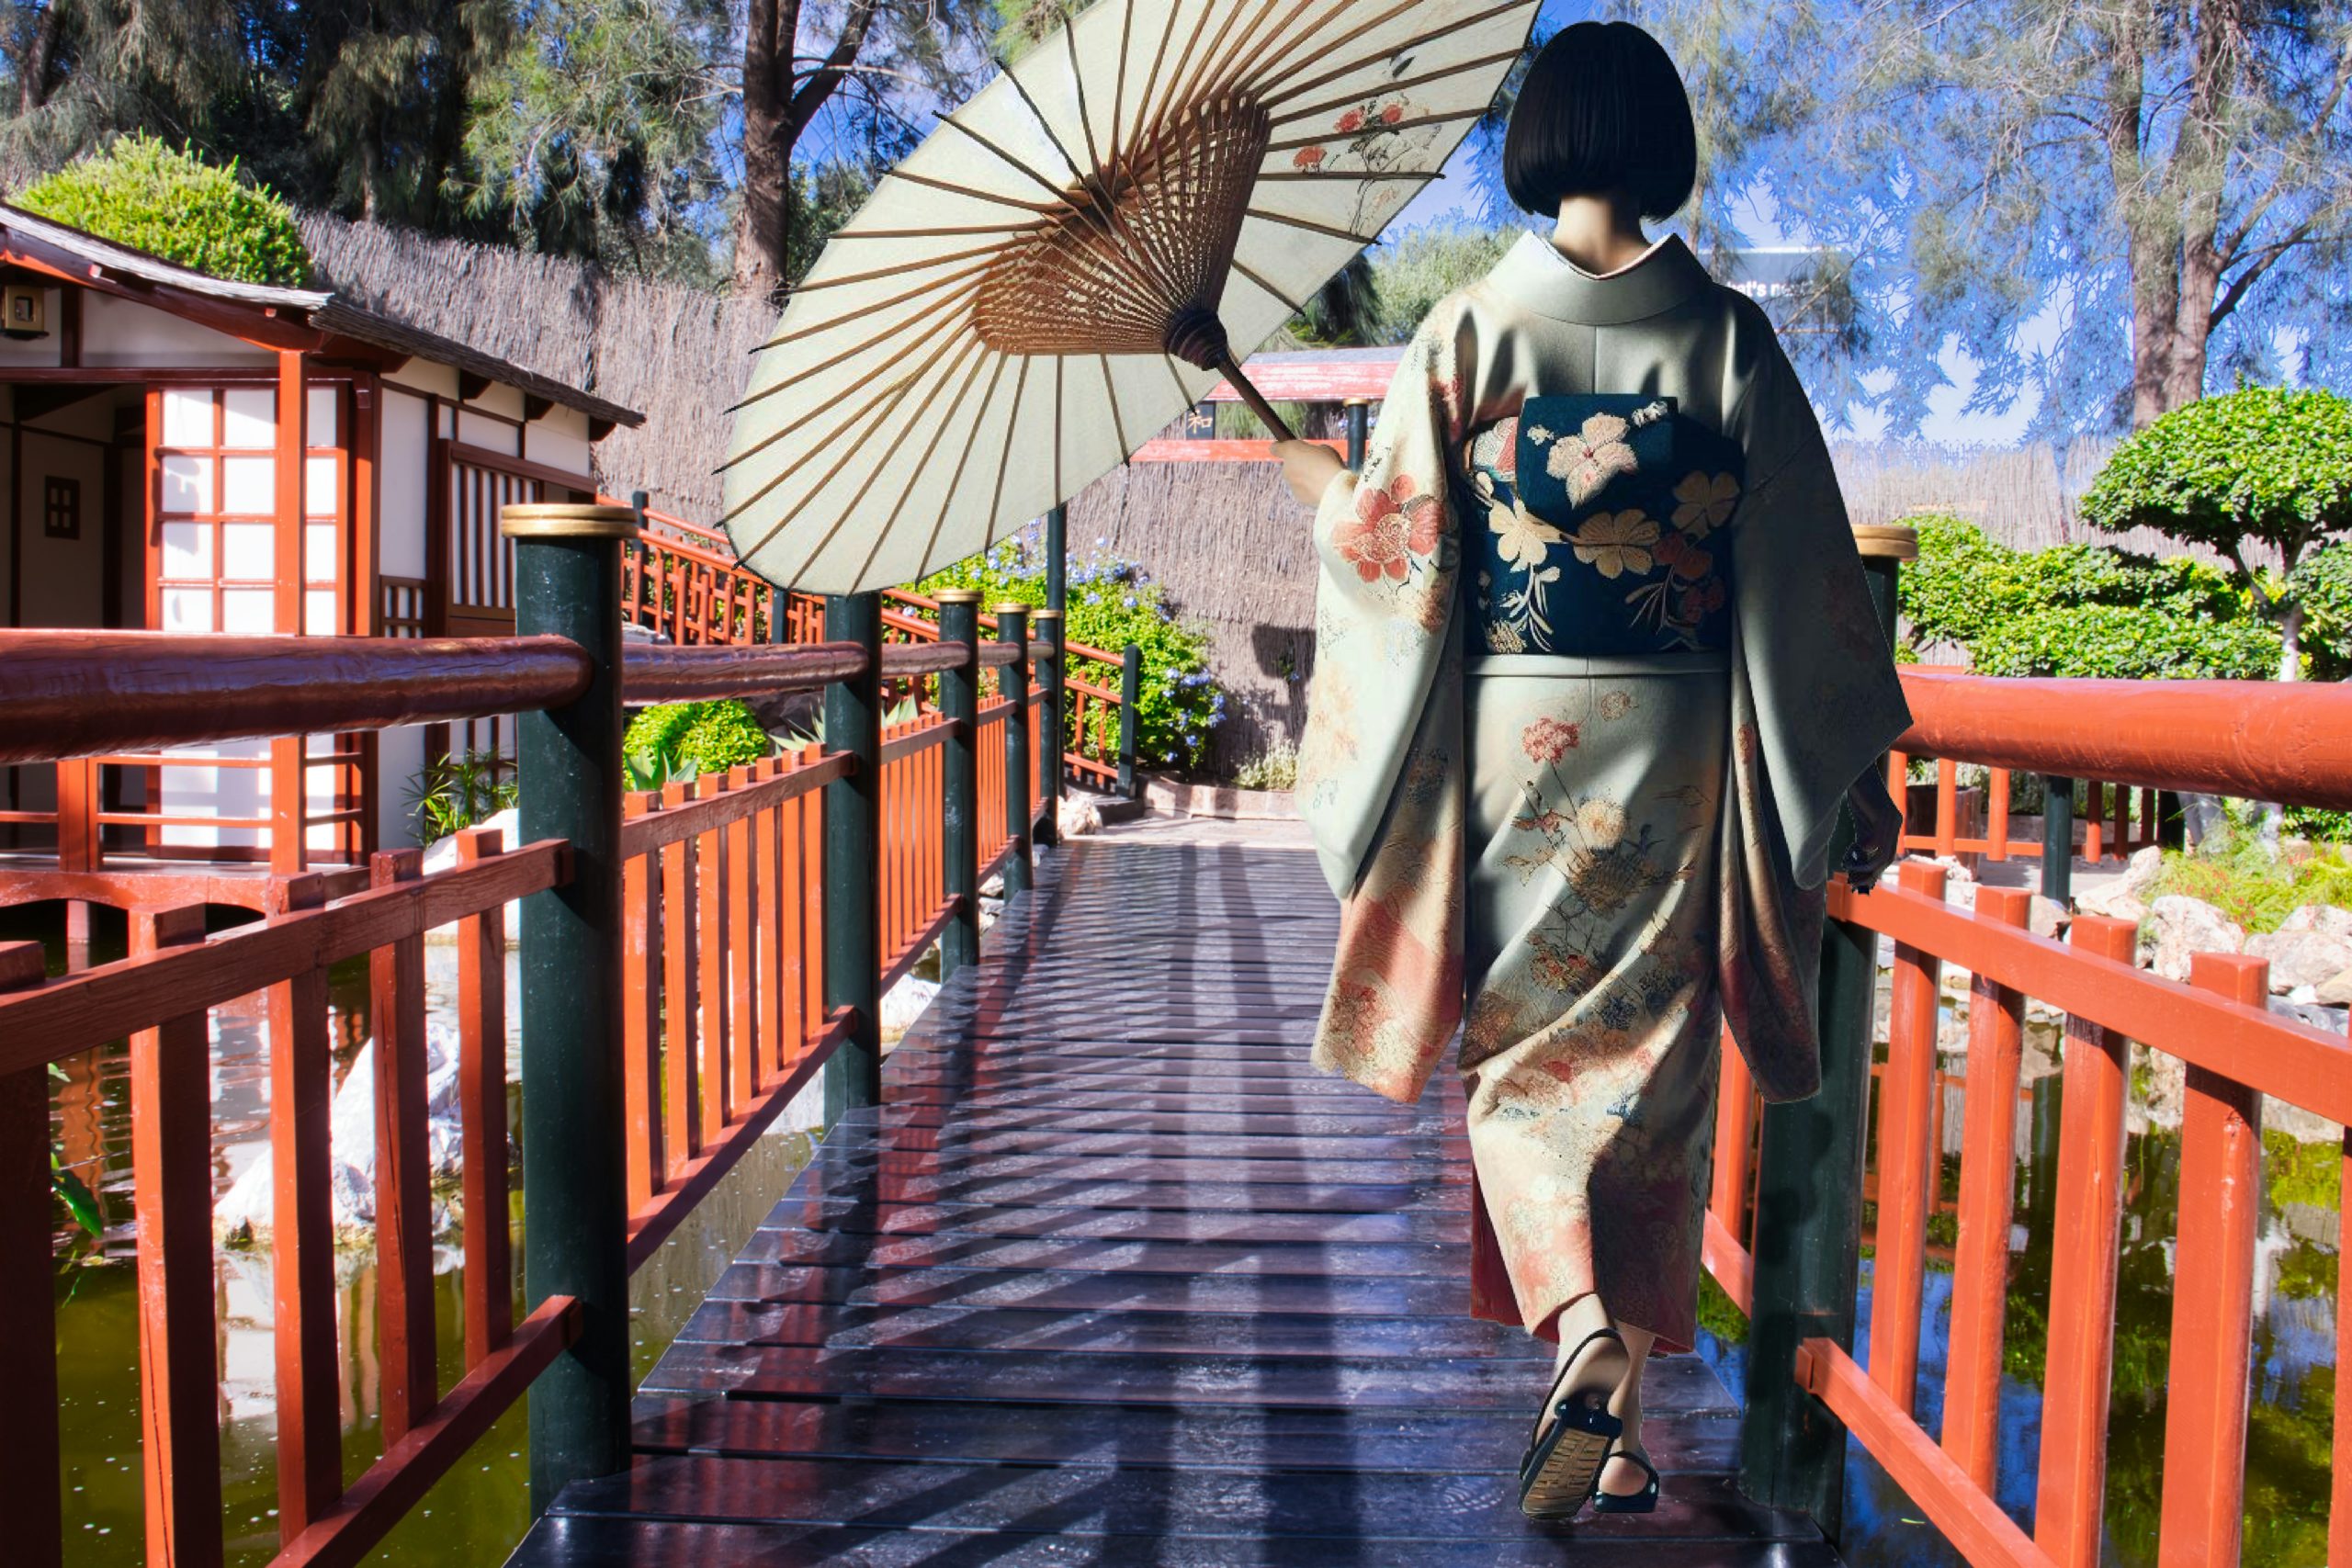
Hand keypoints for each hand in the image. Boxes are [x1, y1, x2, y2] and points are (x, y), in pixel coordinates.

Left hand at [1273, 439, 1345, 506]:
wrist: (1334, 489)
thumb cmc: (1331, 464)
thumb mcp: (1324, 449)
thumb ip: (1313, 452)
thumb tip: (1312, 457)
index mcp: (1291, 450)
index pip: (1275, 448)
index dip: (1280, 447)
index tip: (1283, 447)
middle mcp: (1286, 467)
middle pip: (1290, 465)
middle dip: (1300, 464)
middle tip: (1316, 465)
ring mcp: (1290, 483)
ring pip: (1296, 479)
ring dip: (1306, 478)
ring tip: (1323, 478)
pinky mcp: (1297, 496)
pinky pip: (1302, 490)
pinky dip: (1310, 489)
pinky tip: (1323, 489)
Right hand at [1841, 771, 1902, 892]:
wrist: (1854, 766)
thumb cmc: (1855, 791)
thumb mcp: (1860, 820)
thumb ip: (1862, 837)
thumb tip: (1858, 859)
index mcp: (1891, 825)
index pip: (1886, 857)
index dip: (1873, 872)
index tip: (1857, 881)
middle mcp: (1894, 823)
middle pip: (1887, 859)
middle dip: (1869, 874)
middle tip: (1852, 882)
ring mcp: (1890, 818)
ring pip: (1882, 854)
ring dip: (1863, 867)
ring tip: (1846, 868)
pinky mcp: (1881, 813)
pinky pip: (1873, 842)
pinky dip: (1860, 852)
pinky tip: (1847, 853)